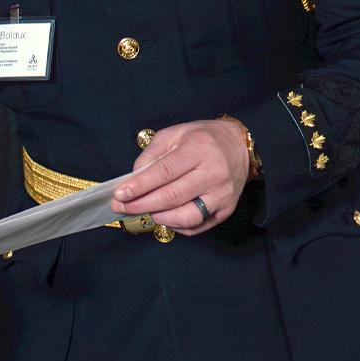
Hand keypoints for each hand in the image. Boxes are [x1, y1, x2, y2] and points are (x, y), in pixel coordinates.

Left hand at [109, 118, 251, 236]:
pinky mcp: (226, 210)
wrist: (239, 147)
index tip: (119, 194)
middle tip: (121, 207)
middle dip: (141, 205)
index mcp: (199, 149)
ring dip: (159, 218)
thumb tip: (134, 178)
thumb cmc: (204, 140)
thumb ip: (152, 154)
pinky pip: (196, 226)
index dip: (139, 185)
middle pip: (172, 196)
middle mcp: (214, 173)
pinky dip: (175, 226)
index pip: (164, 172)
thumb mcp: (175, 134)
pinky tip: (165, 216)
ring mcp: (222, 194)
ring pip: (186, 217)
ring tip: (145, 211)